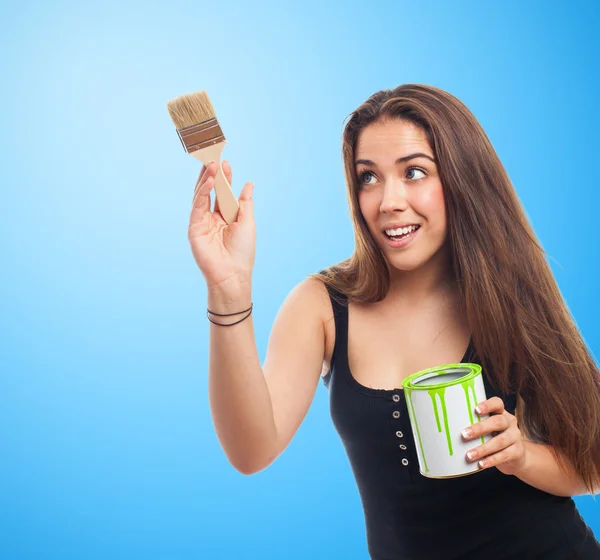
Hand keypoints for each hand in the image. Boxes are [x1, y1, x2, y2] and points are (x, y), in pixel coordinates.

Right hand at [188, 160, 255, 289]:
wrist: (233, 274)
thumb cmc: (243, 251)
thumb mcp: (248, 222)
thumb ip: (245, 203)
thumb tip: (249, 183)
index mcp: (225, 216)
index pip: (222, 193)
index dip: (224, 178)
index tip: (226, 162)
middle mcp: (212, 218)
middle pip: (209, 191)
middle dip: (211, 174)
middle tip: (213, 156)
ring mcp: (202, 222)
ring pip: (201, 196)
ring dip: (206, 180)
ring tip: (211, 164)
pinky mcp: (194, 228)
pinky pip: (197, 207)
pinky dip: (202, 193)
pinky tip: (208, 182)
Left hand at [461, 396, 527, 475]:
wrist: (516, 456)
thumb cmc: (494, 436)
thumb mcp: (487, 427)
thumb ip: (474, 423)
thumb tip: (448, 426)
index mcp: (501, 412)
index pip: (497, 403)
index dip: (487, 405)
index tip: (476, 410)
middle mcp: (510, 422)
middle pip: (497, 422)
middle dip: (480, 428)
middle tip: (464, 435)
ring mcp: (515, 437)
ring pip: (500, 441)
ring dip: (483, 449)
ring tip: (469, 455)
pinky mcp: (517, 451)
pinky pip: (504, 455)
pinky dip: (491, 460)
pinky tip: (480, 464)